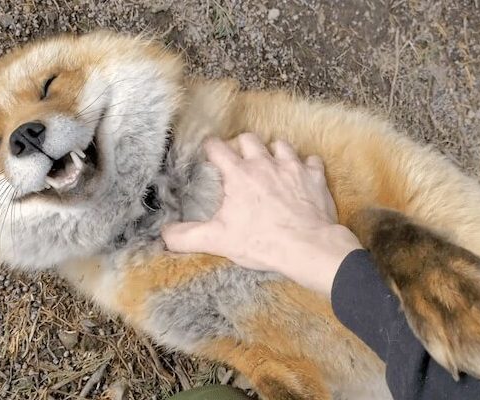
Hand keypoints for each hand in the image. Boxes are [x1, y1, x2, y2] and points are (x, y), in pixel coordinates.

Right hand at [161, 132, 361, 295]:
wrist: (306, 247)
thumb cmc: (262, 242)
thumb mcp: (218, 240)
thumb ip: (186, 236)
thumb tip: (165, 234)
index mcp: (239, 175)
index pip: (217, 147)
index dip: (210, 148)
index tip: (209, 153)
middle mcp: (265, 164)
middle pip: (249, 138)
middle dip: (242, 146)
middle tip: (241, 161)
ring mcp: (292, 167)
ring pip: (281, 144)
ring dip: (274, 152)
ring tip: (271, 165)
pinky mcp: (314, 177)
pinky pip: (311, 160)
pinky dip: (306, 165)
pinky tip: (302, 175)